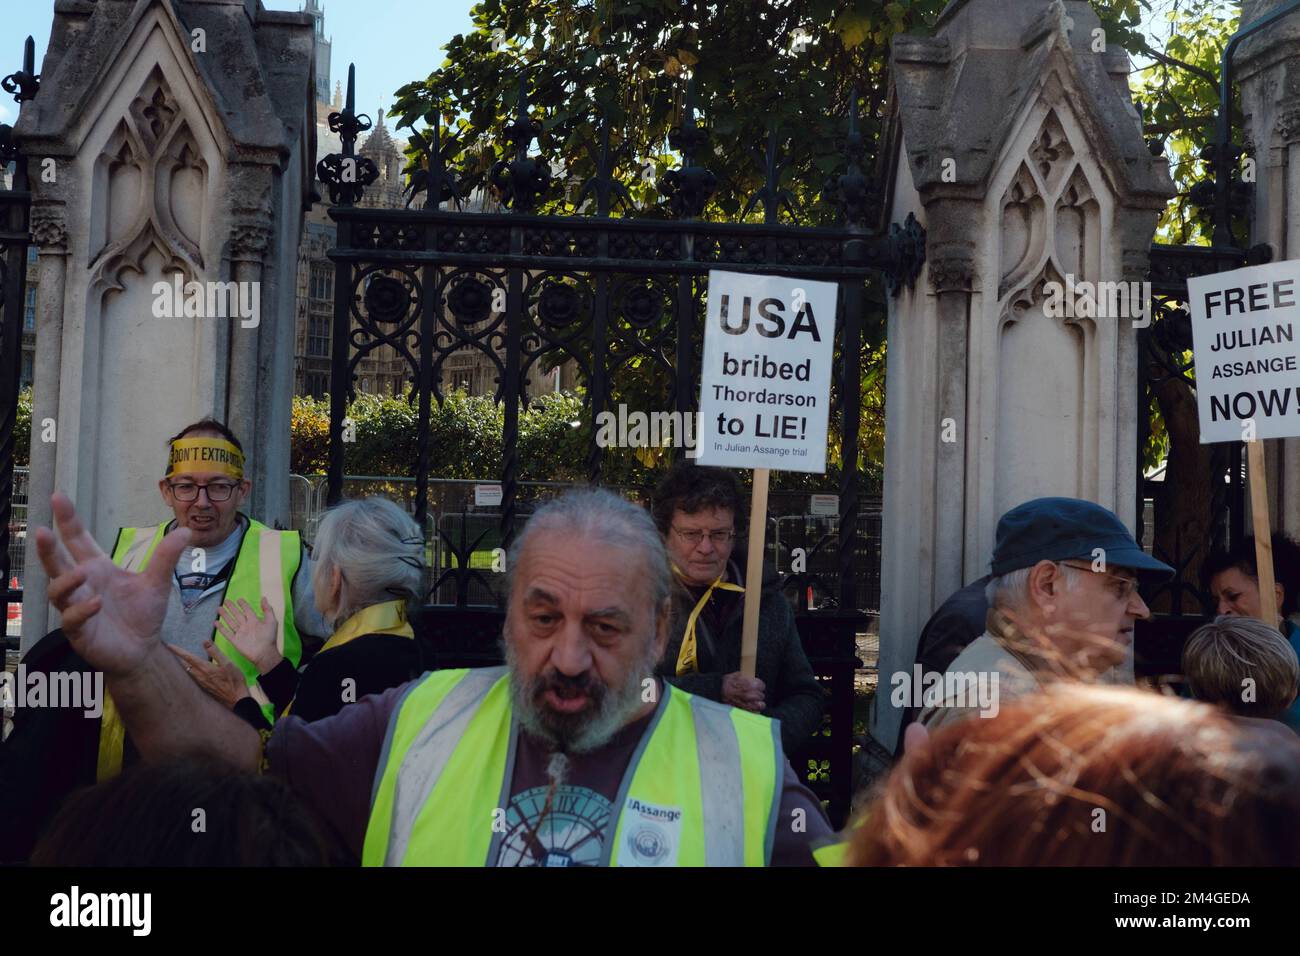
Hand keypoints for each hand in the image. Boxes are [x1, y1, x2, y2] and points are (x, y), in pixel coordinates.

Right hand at [35, 492, 190, 677]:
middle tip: (41, 530)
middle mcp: (82, 585)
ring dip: (66, 581)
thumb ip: (166, 557)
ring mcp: (76, 608)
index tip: (59, 496)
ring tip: (82, 573)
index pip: (78, 540)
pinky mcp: (78, 631)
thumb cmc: (143, 615)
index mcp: (97, 568)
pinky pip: (72, 619)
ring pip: (58, 591)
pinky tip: (96, 603)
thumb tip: (186, 530)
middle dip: (47, 548)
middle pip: (56, 563)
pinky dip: (82, 610)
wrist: (143, 650)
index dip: (68, 520)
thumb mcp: (156, 582)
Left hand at [170, 641, 251, 709]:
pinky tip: (192, 671)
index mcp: (205, 668)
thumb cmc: (234, 681)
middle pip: (185, 665)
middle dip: (178, 658)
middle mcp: (200, 676)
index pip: (188, 657)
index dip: (178, 651)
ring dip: (183, 665)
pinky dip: (189, 672)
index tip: (168, 645)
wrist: (237, 699)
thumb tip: (204, 641)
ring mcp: (201, 683)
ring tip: (180, 659)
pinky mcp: (204, 688)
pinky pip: (193, 678)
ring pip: (188, 672)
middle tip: (171, 651)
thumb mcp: (228, 663)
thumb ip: (215, 652)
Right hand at [216, 597, 281, 674]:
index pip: (247, 610)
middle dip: (231, 608)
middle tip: (226, 601)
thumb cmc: (269, 638)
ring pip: (230, 622)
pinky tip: (216, 622)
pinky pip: (226, 633)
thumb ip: (267, 609)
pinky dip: (221, 628)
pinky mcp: (235, 640)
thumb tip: (264, 598)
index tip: (239, 599)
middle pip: (237, 614)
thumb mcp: (271, 621)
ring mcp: (240, 633)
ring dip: (225, 615)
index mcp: (255, 621)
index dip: (243, 605)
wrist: (264, 653)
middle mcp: (246, 626)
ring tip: (219, 609)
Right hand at [722, 672, 765, 711]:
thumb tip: (752, 677)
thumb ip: (746, 676)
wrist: (717, 692)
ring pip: (761, 705)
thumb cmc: (726, 683)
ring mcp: (747, 704)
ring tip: (755, 701)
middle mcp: (750, 695)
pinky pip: (755, 712)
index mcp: (749, 684)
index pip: (761, 685)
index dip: (759, 685)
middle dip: (758, 693)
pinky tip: (751, 706)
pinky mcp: (744, 710)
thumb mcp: (736, 675)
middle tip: (754, 693)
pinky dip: (754, 710)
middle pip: (761, 695)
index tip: (757, 685)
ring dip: (758, 703)